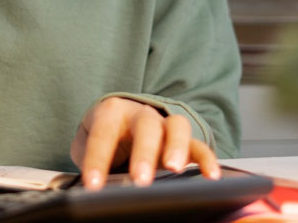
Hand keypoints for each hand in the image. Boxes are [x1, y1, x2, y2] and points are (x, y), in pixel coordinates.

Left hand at [70, 96, 219, 189]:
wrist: (120, 120)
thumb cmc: (104, 136)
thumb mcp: (86, 144)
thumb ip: (89, 157)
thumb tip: (93, 184)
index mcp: (111, 112)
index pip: (103, 134)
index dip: (97, 159)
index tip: (94, 185)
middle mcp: (140, 114)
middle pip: (145, 126)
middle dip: (144, 153)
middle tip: (140, 179)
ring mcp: (164, 124)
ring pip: (176, 127)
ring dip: (176, 148)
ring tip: (174, 169)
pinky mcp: (183, 140)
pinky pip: (198, 144)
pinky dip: (207, 158)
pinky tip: (211, 176)